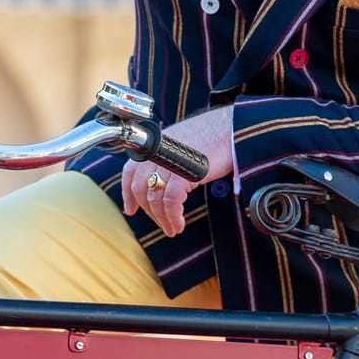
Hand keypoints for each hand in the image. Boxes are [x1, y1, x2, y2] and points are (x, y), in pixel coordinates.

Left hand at [120, 105, 233, 236]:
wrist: (231, 129)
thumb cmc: (212, 136)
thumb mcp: (180, 146)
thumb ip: (166, 161)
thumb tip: (160, 182)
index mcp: (154, 146)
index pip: (130, 172)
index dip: (127, 194)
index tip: (130, 209)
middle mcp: (157, 153)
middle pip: (140, 189)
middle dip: (149, 211)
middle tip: (160, 223)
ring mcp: (168, 163)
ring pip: (154, 198)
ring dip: (162, 218)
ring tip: (172, 228)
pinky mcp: (182, 173)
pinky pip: (171, 201)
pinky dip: (173, 217)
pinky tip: (178, 224)